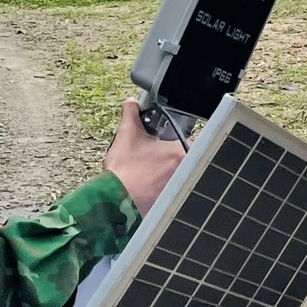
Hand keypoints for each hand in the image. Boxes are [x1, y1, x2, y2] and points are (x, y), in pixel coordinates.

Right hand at [104, 98, 186, 212]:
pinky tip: (148, 185)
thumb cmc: (124, 173)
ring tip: (149, 172)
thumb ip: (131, 115)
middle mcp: (186, 172)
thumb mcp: (126, 136)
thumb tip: (131, 103)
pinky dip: (163, 188)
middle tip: (154, 157)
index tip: (168, 141)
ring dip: (167, 172)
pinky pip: (173, 192)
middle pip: (187, 158)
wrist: (115, 202)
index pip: (191, 140)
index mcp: (181, 153)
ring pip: (180, 175)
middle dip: (172, 157)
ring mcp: (179, 188)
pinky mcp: (171, 202)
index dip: (179, 139)